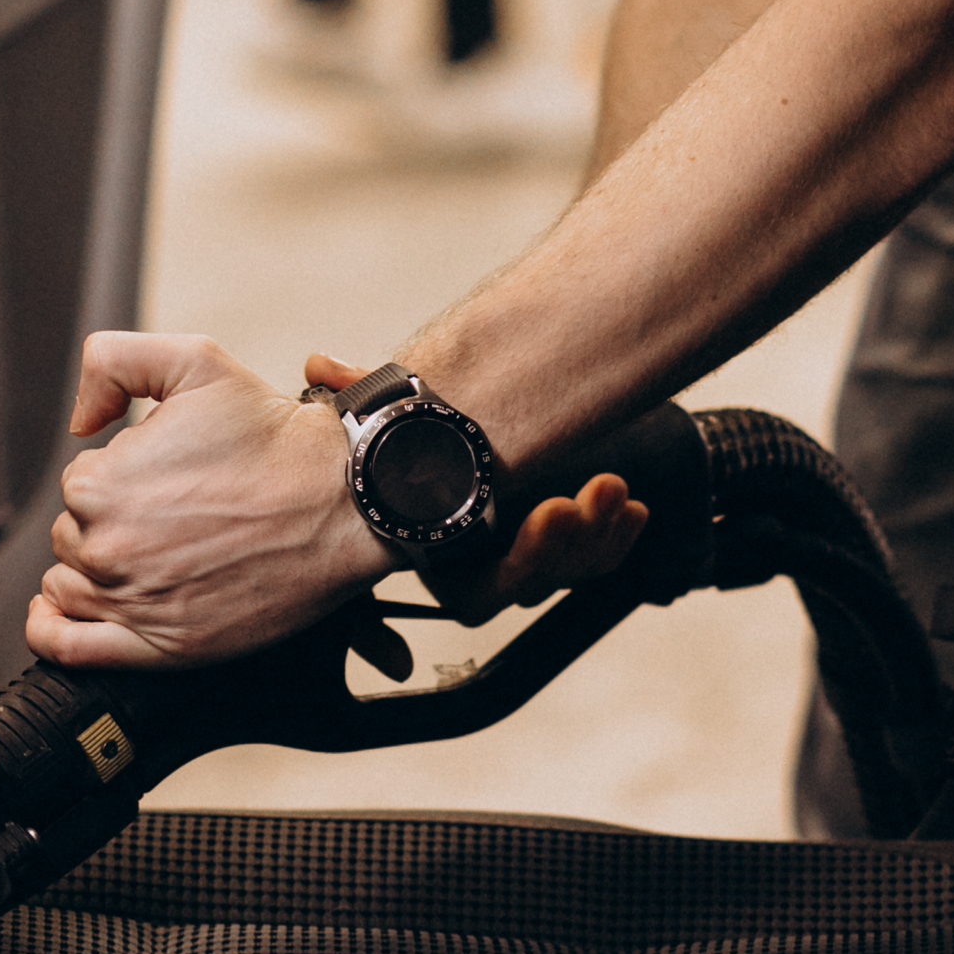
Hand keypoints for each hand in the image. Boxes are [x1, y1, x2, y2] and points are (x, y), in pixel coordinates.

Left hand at [27, 334, 393, 668]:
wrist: (341, 501)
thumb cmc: (276, 439)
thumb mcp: (193, 361)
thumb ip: (111, 363)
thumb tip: (81, 420)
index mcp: (101, 485)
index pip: (80, 486)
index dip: (123, 476)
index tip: (169, 478)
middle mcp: (108, 548)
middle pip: (74, 537)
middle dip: (112, 523)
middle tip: (177, 514)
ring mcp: (134, 602)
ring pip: (72, 586)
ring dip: (96, 570)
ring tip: (153, 554)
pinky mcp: (164, 646)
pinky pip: (72, 648)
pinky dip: (52, 631)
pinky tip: (54, 615)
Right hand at [301, 354, 649, 626]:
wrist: (442, 423)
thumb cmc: (401, 429)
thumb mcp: (374, 411)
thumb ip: (349, 393)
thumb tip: (320, 364)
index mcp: (428, 552)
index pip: (470, 589)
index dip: (518, 561)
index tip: (555, 509)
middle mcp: (474, 566)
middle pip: (521, 587)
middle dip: (557, 546)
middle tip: (579, 499)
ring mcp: (516, 558)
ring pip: (561, 576)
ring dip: (593, 537)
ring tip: (612, 490)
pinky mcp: (555, 545)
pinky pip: (590, 562)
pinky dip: (614, 540)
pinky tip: (632, 509)